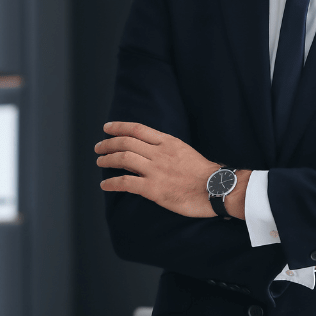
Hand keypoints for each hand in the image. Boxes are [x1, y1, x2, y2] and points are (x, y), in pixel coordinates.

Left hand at [96, 122, 224, 217]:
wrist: (216, 188)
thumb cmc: (205, 173)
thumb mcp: (186, 151)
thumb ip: (168, 149)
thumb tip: (155, 149)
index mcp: (167, 142)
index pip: (137, 129)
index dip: (119, 127)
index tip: (107, 128)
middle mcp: (158, 153)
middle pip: (126, 142)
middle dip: (109, 143)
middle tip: (99, 147)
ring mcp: (155, 170)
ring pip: (123, 158)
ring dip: (107, 159)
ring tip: (100, 162)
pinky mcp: (153, 188)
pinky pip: (126, 182)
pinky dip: (112, 183)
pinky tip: (105, 185)